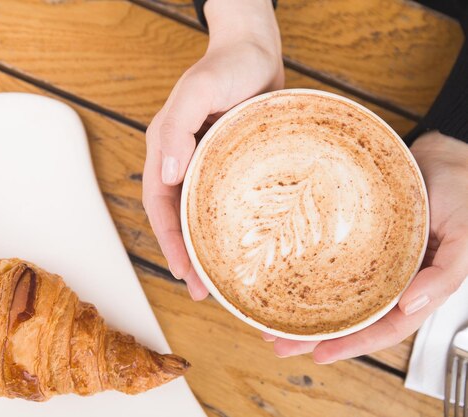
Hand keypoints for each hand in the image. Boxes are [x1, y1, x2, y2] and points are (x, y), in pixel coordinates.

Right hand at [142, 0, 283, 299]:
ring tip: (220, 280)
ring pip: (200, 214)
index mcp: (166, 149)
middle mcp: (182, 161)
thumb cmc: (227, 65)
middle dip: (186, 256)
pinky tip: (242, 243)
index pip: (159, 205)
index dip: (169, 242)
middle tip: (202, 292)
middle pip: (178, 218)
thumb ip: (178, 129)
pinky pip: (224, 201)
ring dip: (205, 247)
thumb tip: (168, 176)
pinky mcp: (231, 163)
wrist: (255, 49)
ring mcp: (206, 163)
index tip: (184, 274)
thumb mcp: (198, 91)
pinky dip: (227, 226)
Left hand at [264, 131, 467, 362]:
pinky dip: (307, 273)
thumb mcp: (465, 237)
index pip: (384, 328)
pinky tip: (282, 279)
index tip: (319, 353)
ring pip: (335, 293)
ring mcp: (372, 259)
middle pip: (351, 317)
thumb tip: (410, 306)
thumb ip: (445, 276)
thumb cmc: (462, 192)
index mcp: (418, 288)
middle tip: (277, 342)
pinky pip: (329, 261)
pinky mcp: (355, 236)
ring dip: (303, 310)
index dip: (353, 344)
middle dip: (314, 335)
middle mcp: (391, 279)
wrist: (445, 153)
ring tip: (269, 321)